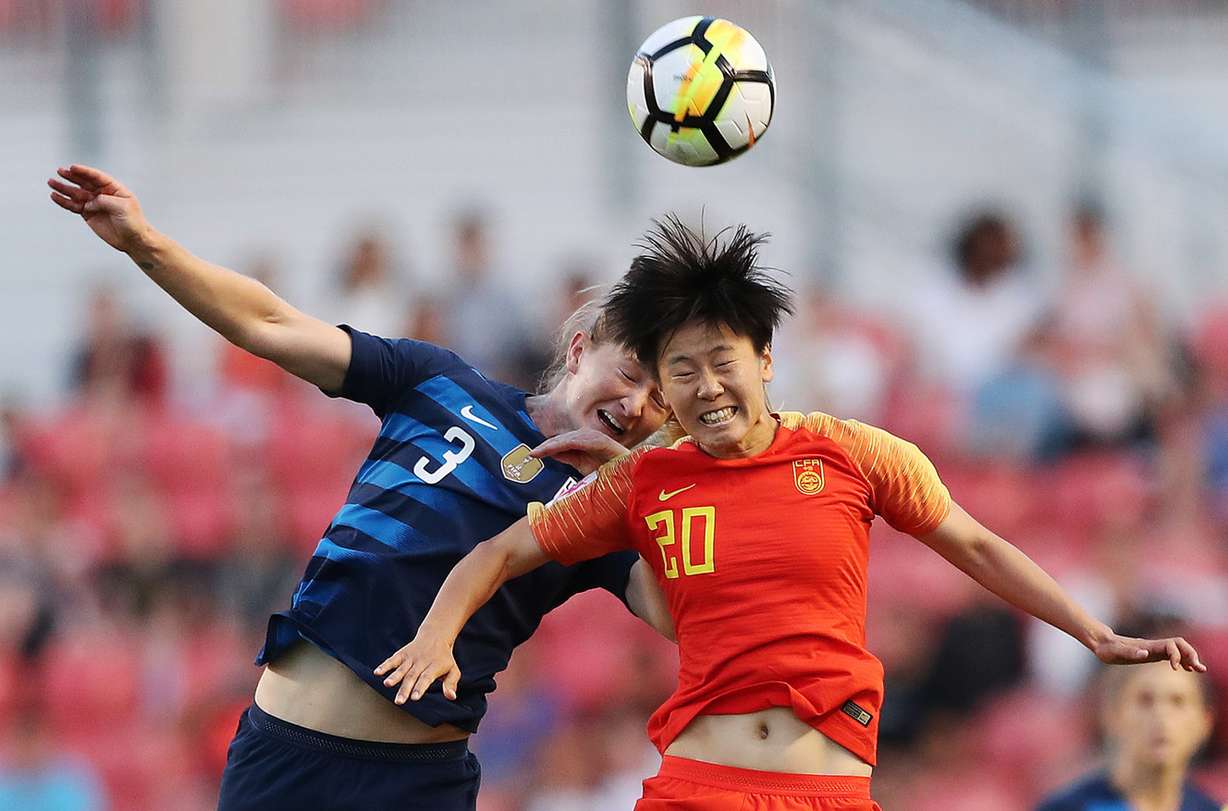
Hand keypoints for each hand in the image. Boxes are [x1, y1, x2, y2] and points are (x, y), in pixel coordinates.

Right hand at [48, 165, 151, 253]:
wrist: (132, 240)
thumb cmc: (133, 222)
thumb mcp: (122, 207)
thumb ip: (104, 201)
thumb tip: (88, 201)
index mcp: (114, 188)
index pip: (97, 177)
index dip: (85, 172)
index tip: (73, 167)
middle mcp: (102, 194)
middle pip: (84, 182)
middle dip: (72, 176)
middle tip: (60, 171)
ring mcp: (94, 203)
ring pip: (76, 193)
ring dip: (63, 188)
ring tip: (51, 182)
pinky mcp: (88, 213)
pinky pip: (73, 206)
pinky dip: (64, 201)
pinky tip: (55, 196)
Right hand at [374, 634, 461, 703]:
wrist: (435, 636)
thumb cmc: (444, 659)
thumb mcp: (453, 670)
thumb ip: (451, 684)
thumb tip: (451, 697)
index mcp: (434, 667)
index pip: (426, 678)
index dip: (420, 687)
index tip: (414, 698)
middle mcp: (422, 662)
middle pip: (412, 676)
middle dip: (405, 689)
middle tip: (399, 701)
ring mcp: (411, 658)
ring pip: (402, 668)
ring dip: (394, 677)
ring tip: (387, 684)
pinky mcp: (402, 654)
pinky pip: (393, 659)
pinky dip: (385, 665)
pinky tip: (377, 672)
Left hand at [531, 428, 627, 474]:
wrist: (631, 481)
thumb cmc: (610, 475)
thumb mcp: (584, 467)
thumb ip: (570, 458)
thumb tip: (552, 453)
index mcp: (586, 444)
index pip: (563, 444)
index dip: (547, 448)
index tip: (532, 455)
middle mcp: (590, 438)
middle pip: (563, 439)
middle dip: (546, 446)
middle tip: (531, 454)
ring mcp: (596, 438)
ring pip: (568, 439)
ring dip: (552, 445)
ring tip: (538, 453)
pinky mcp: (601, 441)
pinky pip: (578, 441)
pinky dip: (563, 444)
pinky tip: (552, 450)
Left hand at [1092, 632, 1206, 671]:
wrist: (1101, 643)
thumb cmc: (1106, 648)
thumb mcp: (1115, 651)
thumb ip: (1129, 651)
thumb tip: (1145, 653)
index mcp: (1147, 646)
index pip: (1171, 646)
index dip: (1177, 655)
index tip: (1176, 668)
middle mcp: (1153, 646)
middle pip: (1179, 645)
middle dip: (1190, 655)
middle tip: (1199, 668)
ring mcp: (1153, 649)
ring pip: (1177, 650)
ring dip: (1189, 658)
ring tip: (1200, 669)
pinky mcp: (1151, 653)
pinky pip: (1171, 655)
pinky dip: (1182, 660)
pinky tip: (1187, 668)